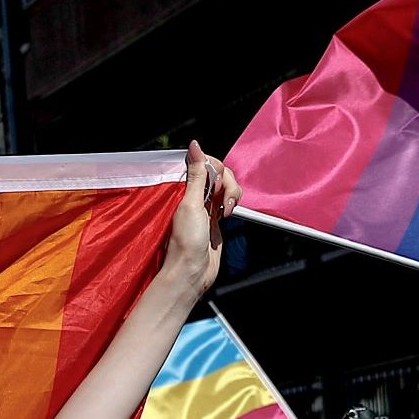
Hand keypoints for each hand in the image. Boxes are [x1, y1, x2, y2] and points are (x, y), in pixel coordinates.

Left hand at [157, 141, 239, 300]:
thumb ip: (197, 175)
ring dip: (231, 195)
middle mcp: (196, 196)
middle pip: (220, 174)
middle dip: (228, 184)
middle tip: (222, 203)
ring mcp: (207, 208)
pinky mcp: (216, 220)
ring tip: (225, 212)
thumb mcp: (191, 204)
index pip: (206, 164)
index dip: (216, 168)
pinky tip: (227, 215)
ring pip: (226, 187)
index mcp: (186, 189)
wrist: (192, 273)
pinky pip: (228, 202)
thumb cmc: (187, 242)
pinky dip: (232, 204)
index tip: (216, 182)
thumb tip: (194, 145)